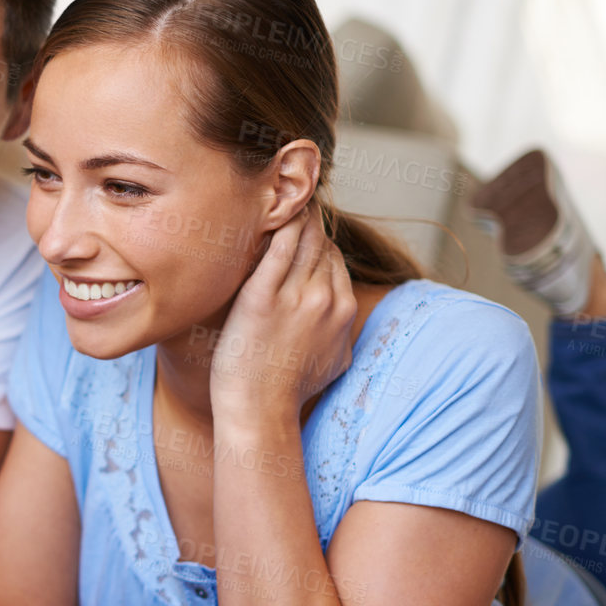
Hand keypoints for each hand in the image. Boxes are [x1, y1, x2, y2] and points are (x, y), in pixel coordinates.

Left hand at [211, 204, 356, 424]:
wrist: (260, 409)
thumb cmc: (288, 390)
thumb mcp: (334, 362)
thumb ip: (340, 334)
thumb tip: (342, 323)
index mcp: (345, 310)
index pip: (334, 258)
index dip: (316, 240)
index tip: (299, 227)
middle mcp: (327, 298)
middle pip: (320, 243)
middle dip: (305, 220)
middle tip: (286, 197)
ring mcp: (297, 296)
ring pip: (302, 239)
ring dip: (292, 215)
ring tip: (276, 195)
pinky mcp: (264, 297)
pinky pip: (278, 248)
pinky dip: (278, 227)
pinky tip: (268, 213)